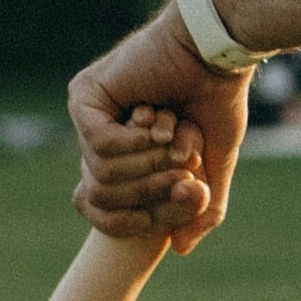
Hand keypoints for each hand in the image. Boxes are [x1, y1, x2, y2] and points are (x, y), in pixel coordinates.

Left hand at [70, 5, 250, 252]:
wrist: (217, 52)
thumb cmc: (217, 98)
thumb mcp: (213, 163)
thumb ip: (199, 206)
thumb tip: (178, 248)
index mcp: (123, 156)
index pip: (106, 211)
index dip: (140, 218)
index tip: (176, 198)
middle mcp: (99, 137)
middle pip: (105, 197)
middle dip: (153, 187)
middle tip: (184, 160)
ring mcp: (88, 115)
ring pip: (101, 175)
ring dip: (148, 161)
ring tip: (173, 133)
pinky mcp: (84, 96)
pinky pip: (99, 146)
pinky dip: (135, 141)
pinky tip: (156, 120)